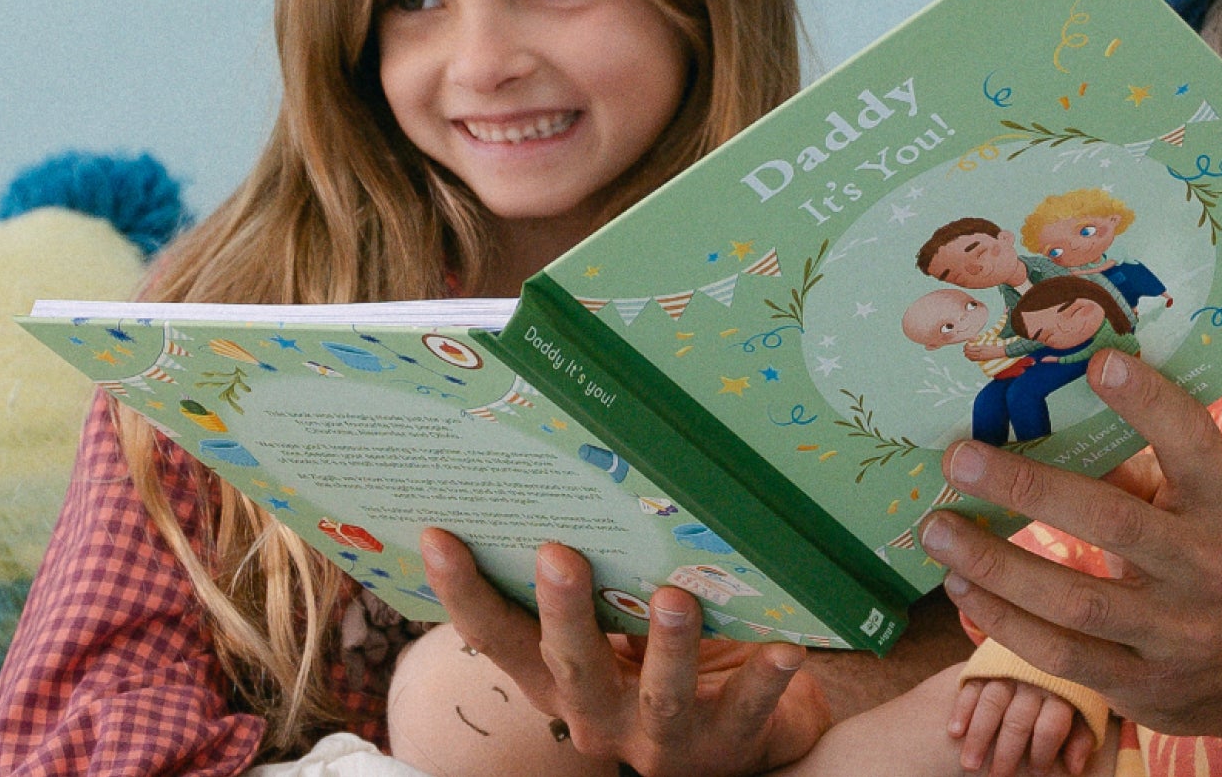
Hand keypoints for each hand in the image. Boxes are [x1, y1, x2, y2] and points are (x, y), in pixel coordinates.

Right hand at [416, 530, 823, 775]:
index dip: (463, 592)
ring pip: (660, 695)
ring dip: (667, 647)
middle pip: (572, 667)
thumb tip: (561, 478)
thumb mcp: (612, 630)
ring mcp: (662, 737)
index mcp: (556, 679)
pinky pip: (749, 707)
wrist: (742, 731)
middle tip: (557, 555)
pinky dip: (765, 678)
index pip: (497, 640)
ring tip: (674, 599)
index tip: (437, 534)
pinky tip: (784, 648)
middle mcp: (598, 715)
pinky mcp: (728, 743)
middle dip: (565, 612)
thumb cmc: (660, 659)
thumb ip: (590, 585)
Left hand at [914, 353, 1221, 741]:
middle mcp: (1208, 567)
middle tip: (959, 457)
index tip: (1099, 363)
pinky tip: (960, 585)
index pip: (1194, 445)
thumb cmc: (1213, 556)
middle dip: (1028, 487)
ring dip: (995, 564)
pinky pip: (1060, 654)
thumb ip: (1137, 467)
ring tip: (937, 530)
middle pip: (1114, 524)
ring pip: (1075, 601)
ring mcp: (1177, 634)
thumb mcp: (1200, 505)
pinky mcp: (1142, 685)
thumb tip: (1043, 410)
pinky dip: (1002, 619)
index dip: (1151, 404)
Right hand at [946, 673, 1097, 775]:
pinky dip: (961, 710)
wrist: (1053, 639)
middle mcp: (1035, 680)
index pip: (1050, 727)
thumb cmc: (1070, 689)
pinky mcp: (986, 664)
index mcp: (1064, 692)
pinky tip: (954, 733)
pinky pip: (971, 687)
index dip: (1042, 753)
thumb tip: (1074, 768)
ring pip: (991, 704)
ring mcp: (1008, 670)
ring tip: (969, 765)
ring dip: (978, 737)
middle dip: (1006, 753)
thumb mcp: (1085, 710)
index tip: (1035, 774)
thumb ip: (1081, 737)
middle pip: (1017, 720)